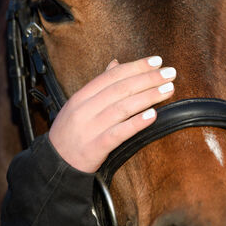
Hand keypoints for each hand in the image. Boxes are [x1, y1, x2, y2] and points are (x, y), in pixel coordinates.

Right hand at [48, 56, 175, 172]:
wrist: (55, 164)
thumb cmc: (71, 132)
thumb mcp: (79, 104)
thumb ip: (99, 85)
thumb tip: (116, 64)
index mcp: (82, 96)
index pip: (112, 76)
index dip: (136, 66)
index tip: (157, 61)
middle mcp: (85, 109)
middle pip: (120, 89)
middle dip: (148, 78)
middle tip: (170, 73)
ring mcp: (89, 128)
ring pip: (122, 108)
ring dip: (149, 96)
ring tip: (168, 89)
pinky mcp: (95, 147)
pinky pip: (119, 133)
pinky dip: (136, 123)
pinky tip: (153, 115)